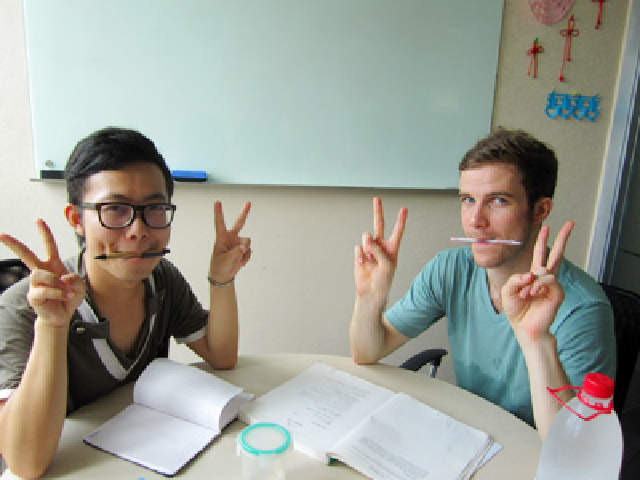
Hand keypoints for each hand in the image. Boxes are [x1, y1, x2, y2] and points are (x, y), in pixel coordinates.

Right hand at [0, 219, 84, 327]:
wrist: (63, 315)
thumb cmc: (70, 298)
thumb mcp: (79, 286)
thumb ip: (75, 279)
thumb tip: (62, 278)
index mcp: (53, 265)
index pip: (49, 246)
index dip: (44, 233)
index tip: (38, 220)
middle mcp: (42, 271)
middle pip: (26, 255)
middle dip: (14, 244)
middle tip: (1, 235)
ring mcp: (35, 284)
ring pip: (39, 274)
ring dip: (55, 282)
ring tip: (66, 291)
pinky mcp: (33, 296)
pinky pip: (43, 290)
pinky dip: (56, 293)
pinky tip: (63, 297)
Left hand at [209, 201, 251, 282]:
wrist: (224, 275)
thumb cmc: (220, 266)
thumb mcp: (226, 260)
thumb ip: (236, 252)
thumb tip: (245, 247)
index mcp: (221, 238)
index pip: (220, 223)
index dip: (218, 212)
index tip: (217, 202)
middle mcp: (231, 238)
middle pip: (239, 223)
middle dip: (244, 212)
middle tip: (248, 202)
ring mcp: (238, 243)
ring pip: (247, 242)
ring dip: (245, 251)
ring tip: (237, 259)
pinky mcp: (243, 249)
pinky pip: (249, 250)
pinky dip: (246, 257)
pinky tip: (240, 261)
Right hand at [354, 197, 407, 304]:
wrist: (370, 291)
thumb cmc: (383, 280)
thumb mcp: (387, 265)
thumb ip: (378, 249)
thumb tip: (367, 238)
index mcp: (392, 248)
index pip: (397, 231)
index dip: (400, 220)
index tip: (404, 209)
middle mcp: (381, 245)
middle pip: (379, 224)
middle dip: (378, 211)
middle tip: (377, 198)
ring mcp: (369, 248)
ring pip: (366, 237)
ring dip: (368, 246)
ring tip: (370, 258)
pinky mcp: (360, 253)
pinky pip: (358, 247)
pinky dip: (360, 255)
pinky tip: (363, 264)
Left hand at [502, 221, 573, 342]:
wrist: (524, 327)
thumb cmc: (517, 309)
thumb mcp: (508, 290)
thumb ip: (517, 278)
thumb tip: (533, 274)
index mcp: (534, 275)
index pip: (540, 254)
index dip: (542, 240)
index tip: (546, 227)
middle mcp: (545, 278)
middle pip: (556, 253)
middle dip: (563, 238)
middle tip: (570, 224)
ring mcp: (553, 285)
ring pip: (546, 269)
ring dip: (531, 281)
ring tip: (526, 294)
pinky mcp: (557, 293)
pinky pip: (547, 280)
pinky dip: (537, 286)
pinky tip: (532, 294)